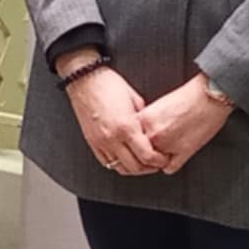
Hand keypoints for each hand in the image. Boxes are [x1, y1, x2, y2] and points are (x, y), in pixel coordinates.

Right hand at [57, 55, 167, 176]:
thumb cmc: (108, 84)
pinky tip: (124, 159)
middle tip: (156, 164)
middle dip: (149, 168)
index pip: (147, 156)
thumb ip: (144, 117)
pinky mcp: (92, 142)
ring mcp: (101, 142)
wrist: (85, 78)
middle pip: (135, 167)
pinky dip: (117, 164)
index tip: (163, 159)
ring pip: (120, 168)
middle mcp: (113, 138)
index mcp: (127, 126)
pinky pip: (106, 162)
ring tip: (141, 163)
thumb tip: (150, 128)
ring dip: (133, 169)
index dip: (159, 161)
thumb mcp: (135, 99)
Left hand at [135, 74, 232, 175]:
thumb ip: (147, 120)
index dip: (136, 139)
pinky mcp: (183, 154)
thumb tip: (139, 134)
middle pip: (140, 152)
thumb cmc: (188, 97)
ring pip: (153, 163)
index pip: (131, 137)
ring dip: (157, 159)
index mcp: (145, 119)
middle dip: (146, 150)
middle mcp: (153, 134)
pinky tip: (176, 155)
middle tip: (155, 144)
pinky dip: (172, 164)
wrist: (210, 96)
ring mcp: (168, 146)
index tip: (140, 139)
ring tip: (166, 149)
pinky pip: (169, 168)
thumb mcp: (159, 105)